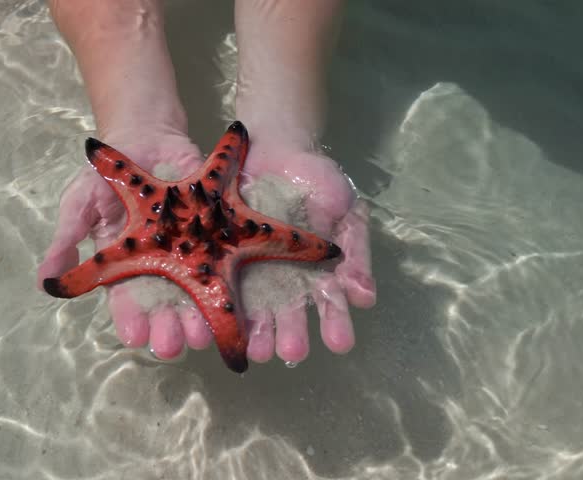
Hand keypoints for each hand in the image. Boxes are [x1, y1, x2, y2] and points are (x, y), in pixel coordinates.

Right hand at [37, 132, 216, 358]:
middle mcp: (158, 265)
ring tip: (201, 336)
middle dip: (166, 328)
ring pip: (195, 291)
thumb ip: (67, 241)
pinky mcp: (216, 233)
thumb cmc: (107, 174)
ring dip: (198, 317)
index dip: (130, 319)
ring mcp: (188, 250)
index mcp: (124, 264)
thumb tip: (44, 281)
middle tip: (172, 346)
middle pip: (164, 305)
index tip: (134, 337)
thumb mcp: (79, 204)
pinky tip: (231, 302)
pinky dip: (228, 281)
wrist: (145, 136)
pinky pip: (224, 259)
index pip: (126, 300)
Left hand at [239, 142, 376, 363]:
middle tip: (290, 353)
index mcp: (316, 273)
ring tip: (259, 350)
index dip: (335, 324)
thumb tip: (364, 299)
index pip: (328, 304)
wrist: (275, 145)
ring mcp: (251, 269)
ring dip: (257, 331)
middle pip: (288, 313)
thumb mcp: (346, 211)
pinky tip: (219, 325)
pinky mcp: (220, 256)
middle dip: (291, 334)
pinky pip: (218, 281)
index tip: (339, 343)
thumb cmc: (318, 181)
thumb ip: (355, 253)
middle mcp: (283, 279)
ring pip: (253, 306)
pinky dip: (218, 304)